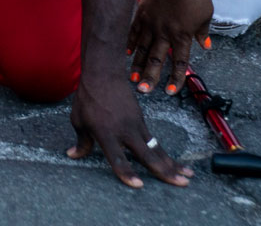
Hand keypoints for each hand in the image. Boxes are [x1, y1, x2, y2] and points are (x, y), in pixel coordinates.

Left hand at [67, 69, 191, 188]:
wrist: (104, 74)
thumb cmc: (88, 98)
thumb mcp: (79, 120)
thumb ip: (81, 141)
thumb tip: (72, 155)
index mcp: (106, 133)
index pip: (117, 158)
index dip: (127, 173)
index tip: (138, 185)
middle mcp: (124, 132)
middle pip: (147, 156)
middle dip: (164, 172)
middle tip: (181, 184)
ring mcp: (136, 126)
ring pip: (156, 150)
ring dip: (172, 165)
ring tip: (187, 178)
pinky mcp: (142, 121)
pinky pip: (155, 142)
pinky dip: (166, 154)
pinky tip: (176, 164)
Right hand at [127, 0, 212, 94]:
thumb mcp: (206, 15)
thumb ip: (202, 33)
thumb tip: (205, 45)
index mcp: (182, 36)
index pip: (179, 62)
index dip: (175, 78)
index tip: (170, 91)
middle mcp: (165, 33)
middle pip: (156, 60)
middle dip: (150, 77)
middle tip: (143, 91)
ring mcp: (151, 24)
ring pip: (141, 48)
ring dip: (136, 65)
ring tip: (132, 78)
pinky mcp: (142, 14)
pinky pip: (134, 31)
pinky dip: (130, 43)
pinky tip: (126, 53)